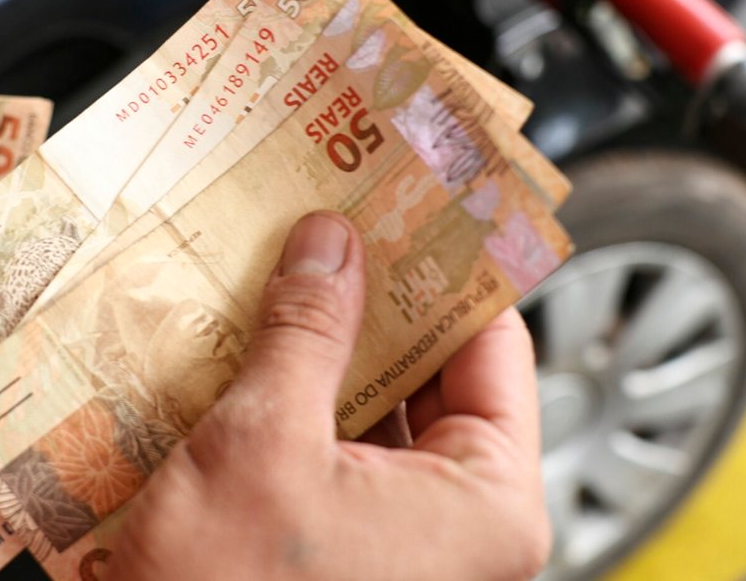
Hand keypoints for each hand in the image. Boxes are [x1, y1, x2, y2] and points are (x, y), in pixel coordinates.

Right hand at [109, 212, 550, 579]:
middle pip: (433, 376)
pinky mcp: (344, 559)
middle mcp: (462, 529)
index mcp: (488, 501)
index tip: (409, 201)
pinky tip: (251, 351)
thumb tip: (332, 247)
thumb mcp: (264, 439)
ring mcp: (402, 548)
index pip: (493, 344)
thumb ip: (308, 329)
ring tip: (281, 276)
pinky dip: (298, 406)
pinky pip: (337, 459)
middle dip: (373, 303)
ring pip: (378, 416)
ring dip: (326, 351)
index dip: (448, 265)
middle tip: (331, 227)